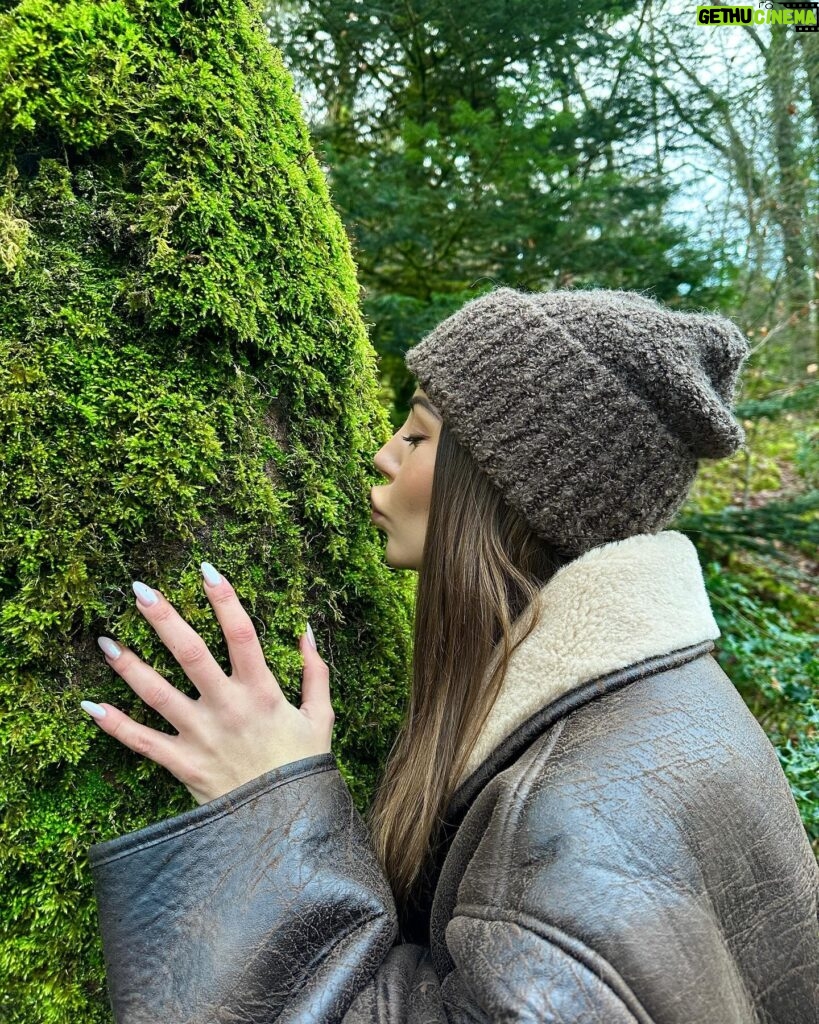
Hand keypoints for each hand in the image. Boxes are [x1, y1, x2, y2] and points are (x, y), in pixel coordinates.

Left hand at [81, 563, 333, 804]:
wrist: (283, 828)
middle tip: (140, 590)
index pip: (242, 635)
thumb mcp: (321, 717)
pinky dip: (114, 726)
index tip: (206, 569)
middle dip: (164, 619)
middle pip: (191, 654)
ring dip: (129, 666)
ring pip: (157, 694)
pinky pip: (142, 742)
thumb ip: (316, 672)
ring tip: (105, 641)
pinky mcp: (182, 763)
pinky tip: (89, 706)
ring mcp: (201, 736)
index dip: (224, 600)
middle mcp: (227, 708)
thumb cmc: (300, 768)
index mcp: (262, 692)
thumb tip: (306, 630)